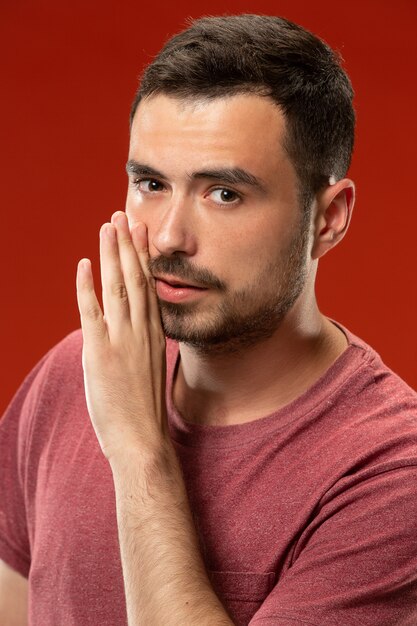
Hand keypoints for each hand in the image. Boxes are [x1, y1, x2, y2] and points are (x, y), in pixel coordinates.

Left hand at [76, 211, 166, 462]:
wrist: (143, 440)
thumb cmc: (146, 411)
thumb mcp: (150, 371)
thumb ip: (143, 347)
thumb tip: (135, 335)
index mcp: (154, 335)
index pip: (149, 287)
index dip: (143, 258)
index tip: (141, 235)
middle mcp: (142, 331)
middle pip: (136, 279)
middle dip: (129, 245)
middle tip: (124, 216)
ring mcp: (123, 340)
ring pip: (118, 287)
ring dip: (112, 254)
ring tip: (108, 226)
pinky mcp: (101, 352)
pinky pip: (92, 311)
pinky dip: (87, 286)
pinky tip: (85, 264)